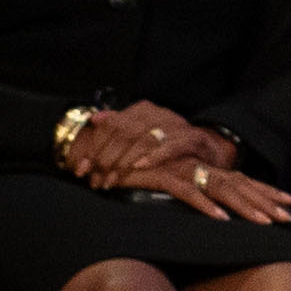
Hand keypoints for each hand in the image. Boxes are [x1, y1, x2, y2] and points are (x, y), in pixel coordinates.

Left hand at [62, 100, 224, 189]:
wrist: (208, 150)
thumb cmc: (168, 146)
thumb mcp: (140, 136)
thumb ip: (118, 127)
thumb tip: (95, 119)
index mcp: (143, 110)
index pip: (111, 126)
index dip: (93, 148)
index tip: (82, 169)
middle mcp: (159, 113)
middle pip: (125, 132)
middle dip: (106, 158)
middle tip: (96, 180)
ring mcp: (178, 125)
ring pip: (144, 138)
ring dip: (125, 161)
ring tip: (113, 180)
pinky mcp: (194, 138)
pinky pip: (172, 145)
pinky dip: (155, 155)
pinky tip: (140, 166)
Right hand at [129, 159, 290, 227]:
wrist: (106, 149)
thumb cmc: (136, 169)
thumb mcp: (168, 182)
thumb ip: (189, 190)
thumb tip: (212, 209)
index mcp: (203, 170)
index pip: (241, 181)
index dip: (265, 191)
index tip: (290, 202)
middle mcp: (198, 169)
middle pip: (239, 186)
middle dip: (265, 202)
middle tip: (289, 217)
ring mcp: (183, 172)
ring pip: (221, 189)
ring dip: (243, 207)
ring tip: (264, 222)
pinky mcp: (162, 177)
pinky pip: (187, 192)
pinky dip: (204, 205)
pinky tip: (220, 218)